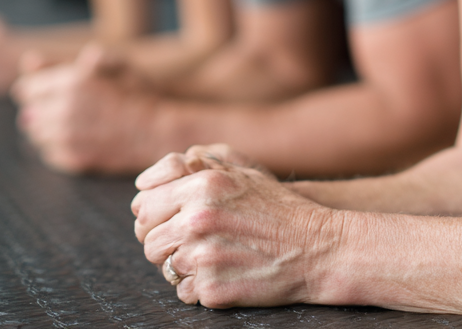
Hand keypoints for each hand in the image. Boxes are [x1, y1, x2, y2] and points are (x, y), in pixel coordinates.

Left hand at [11, 44, 163, 174]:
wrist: (155, 131)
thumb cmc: (137, 94)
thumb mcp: (109, 65)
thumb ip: (67, 61)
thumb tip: (29, 60)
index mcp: (72, 82)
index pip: (27, 88)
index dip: (34, 87)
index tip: (44, 89)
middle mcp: (64, 110)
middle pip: (28, 112)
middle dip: (39, 108)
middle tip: (62, 107)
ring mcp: (67, 138)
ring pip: (35, 135)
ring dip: (44, 128)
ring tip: (70, 123)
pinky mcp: (72, 160)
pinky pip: (48, 153)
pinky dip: (55, 146)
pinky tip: (76, 138)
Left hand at [131, 147, 341, 307]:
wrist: (317, 248)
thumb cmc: (279, 209)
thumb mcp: (242, 174)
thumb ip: (197, 170)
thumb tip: (150, 182)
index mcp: (203, 185)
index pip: (144, 203)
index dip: (149, 213)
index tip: (161, 220)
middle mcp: (198, 219)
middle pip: (148, 239)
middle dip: (161, 242)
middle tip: (184, 243)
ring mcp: (204, 256)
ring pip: (163, 267)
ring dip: (179, 265)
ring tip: (206, 257)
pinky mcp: (212, 289)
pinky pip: (183, 292)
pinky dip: (196, 287)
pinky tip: (221, 274)